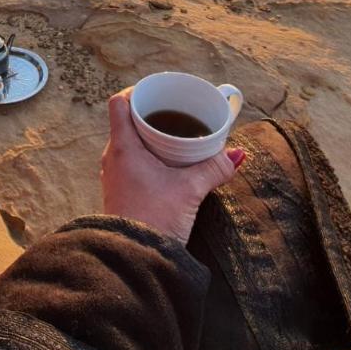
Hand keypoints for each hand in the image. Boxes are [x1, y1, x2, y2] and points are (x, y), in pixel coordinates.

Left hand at [100, 87, 244, 242]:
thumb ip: (215, 169)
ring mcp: (114, 175)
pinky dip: (146, 157)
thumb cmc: (154, 218)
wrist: (134, 257)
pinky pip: (130, 163)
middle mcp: (113, 157)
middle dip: (150, 116)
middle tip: (173, 114)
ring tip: (174, 138)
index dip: (136, 92)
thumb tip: (237, 154)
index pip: (119, 104)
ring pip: (128, 144)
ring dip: (148, 138)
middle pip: (126, 122)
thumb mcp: (190, 189)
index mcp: (123, 147)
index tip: (157, 93)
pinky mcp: (119, 192)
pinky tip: (166, 165)